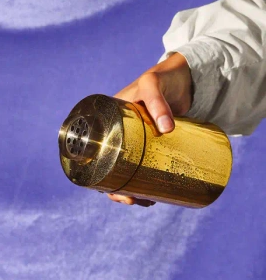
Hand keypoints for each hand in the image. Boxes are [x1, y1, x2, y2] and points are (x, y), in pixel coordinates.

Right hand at [109, 52, 192, 205]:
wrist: (184, 77)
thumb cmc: (162, 78)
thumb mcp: (153, 85)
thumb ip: (158, 103)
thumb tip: (167, 129)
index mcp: (107, 122)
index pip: (94, 153)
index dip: (98, 176)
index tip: (112, 191)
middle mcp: (118, 134)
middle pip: (110, 169)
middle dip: (117, 190)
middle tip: (131, 201)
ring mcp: (136, 142)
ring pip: (127, 172)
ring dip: (131, 191)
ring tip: (144, 202)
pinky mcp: (152, 147)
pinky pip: (144, 167)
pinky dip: (145, 183)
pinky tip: (150, 195)